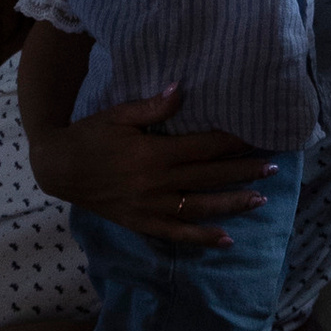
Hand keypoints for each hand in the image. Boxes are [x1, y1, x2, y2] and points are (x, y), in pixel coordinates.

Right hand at [21, 81, 266, 249]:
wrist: (58, 168)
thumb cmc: (90, 135)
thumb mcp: (118, 115)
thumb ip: (151, 108)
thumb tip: (181, 90)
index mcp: (152, 154)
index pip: (202, 148)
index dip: (230, 142)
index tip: (255, 136)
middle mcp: (155, 183)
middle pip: (208, 177)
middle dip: (242, 172)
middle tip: (273, 167)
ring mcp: (149, 207)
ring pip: (199, 208)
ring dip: (231, 204)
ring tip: (260, 200)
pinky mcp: (141, 223)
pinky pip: (175, 234)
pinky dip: (201, 239)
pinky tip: (225, 239)